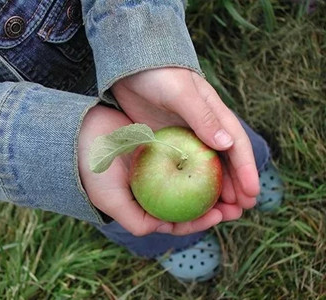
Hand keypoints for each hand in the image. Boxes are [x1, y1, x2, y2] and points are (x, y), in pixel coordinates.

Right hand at [78, 105, 223, 235]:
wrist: (83, 133)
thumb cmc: (94, 168)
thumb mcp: (110, 200)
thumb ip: (135, 221)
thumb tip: (166, 227)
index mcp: (144, 204)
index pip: (175, 220)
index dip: (197, 222)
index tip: (218, 216)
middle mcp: (153, 188)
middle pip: (188, 202)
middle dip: (213, 206)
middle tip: (237, 206)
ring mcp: (158, 168)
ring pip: (190, 180)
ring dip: (211, 184)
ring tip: (234, 185)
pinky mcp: (160, 147)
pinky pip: (185, 155)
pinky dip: (199, 160)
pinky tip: (216, 158)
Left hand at [111, 67, 259, 217]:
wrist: (130, 68)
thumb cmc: (157, 75)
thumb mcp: (179, 92)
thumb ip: (201, 116)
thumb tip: (227, 144)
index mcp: (214, 114)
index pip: (237, 145)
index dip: (246, 170)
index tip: (252, 194)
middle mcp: (204, 128)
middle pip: (225, 162)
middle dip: (236, 186)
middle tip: (240, 211)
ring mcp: (186, 137)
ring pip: (205, 168)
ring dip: (215, 189)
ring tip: (221, 212)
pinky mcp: (168, 142)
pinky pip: (183, 167)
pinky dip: (190, 183)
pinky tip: (190, 198)